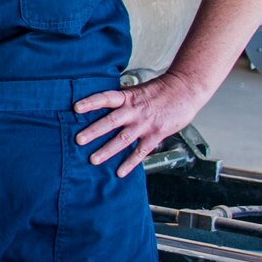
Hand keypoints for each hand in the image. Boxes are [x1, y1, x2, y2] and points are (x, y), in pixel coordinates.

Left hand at [73, 72, 208, 176]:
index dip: (91, 102)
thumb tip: (103, 100)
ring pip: (123, 139)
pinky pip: (141, 152)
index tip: (76, 108)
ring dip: (107, 150)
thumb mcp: (138, 89)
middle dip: (94, 131)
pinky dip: (130, 163)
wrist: (185, 91)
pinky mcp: (155, 135)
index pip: (106, 98)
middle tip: (78, 140)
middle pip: (110, 122)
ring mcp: (144, 124)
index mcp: (128, 97)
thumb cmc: (161, 90)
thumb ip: (122, 98)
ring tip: (93, 159)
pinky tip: (120, 172)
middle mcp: (134, 111)